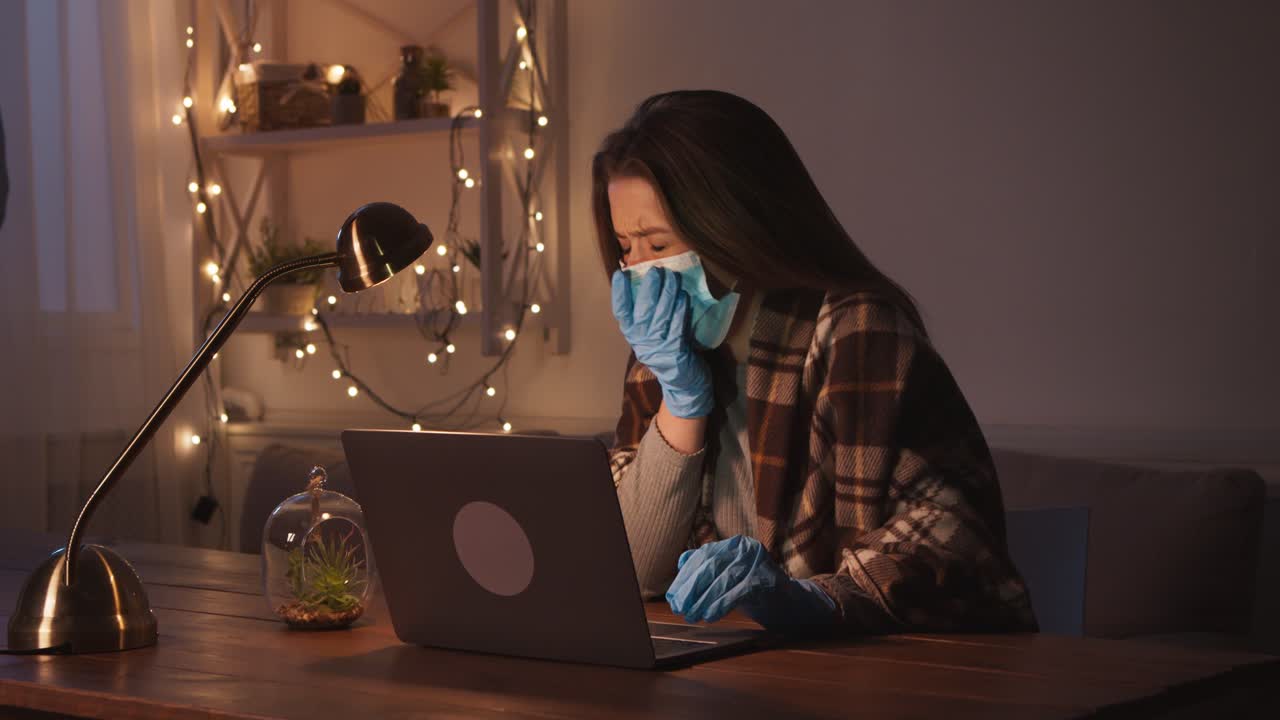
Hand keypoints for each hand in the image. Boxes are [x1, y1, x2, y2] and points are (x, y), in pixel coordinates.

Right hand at [611, 268, 712, 417]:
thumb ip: (648, 313)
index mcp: (633, 334)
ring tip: (672, 277)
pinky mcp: (675, 352)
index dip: (619, 293)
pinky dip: (680, 311)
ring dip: (667, 294)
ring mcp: (658, 348)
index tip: (620, 274)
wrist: (683, 383)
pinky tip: (683, 297)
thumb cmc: (668, 350)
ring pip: (661, 316)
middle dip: (649, 289)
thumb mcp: (653, 333)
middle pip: (642, 311)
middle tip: (655, 270)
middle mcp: (641, 341)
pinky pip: (677, 327)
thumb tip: (648, 280)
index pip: (621, 312)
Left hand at [665, 535, 836, 631]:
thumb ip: (707, 568)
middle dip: (691, 589)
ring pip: (723, 579)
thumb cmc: (753, 590)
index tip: (673, 597)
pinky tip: (711, 616)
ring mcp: (757, 561)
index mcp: (733, 544)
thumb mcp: (728, 576)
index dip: (685, 577)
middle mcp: (745, 547)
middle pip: (711, 565)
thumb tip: (680, 563)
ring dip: (703, 600)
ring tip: (692, 616)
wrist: (789, 604)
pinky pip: (739, 591)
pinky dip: (721, 604)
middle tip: (679, 609)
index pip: (703, 556)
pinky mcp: (767, 578)